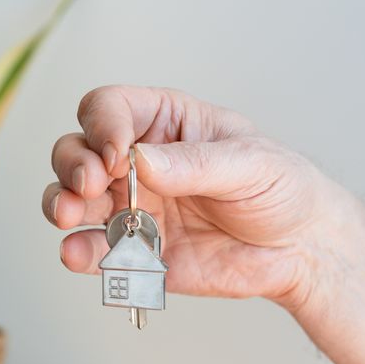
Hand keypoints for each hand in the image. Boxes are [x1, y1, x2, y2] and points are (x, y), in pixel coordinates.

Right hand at [42, 85, 352, 308]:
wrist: (302, 249)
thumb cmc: (282, 189)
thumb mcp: (250, 163)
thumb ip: (194, 163)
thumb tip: (140, 159)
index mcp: (165, 124)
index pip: (110, 108)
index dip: (102, 125)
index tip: (116, 153)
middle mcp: (136, 163)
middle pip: (77, 151)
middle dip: (73, 166)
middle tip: (89, 186)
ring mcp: (132, 209)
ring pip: (73, 201)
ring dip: (61, 206)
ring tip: (70, 218)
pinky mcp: (136, 253)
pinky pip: (96, 252)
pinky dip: (79, 253)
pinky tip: (77, 255)